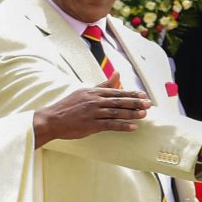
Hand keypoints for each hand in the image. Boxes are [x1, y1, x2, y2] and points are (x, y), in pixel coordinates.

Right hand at [33, 87, 149, 146]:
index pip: (116, 92)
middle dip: (135, 102)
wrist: (52, 119)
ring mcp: (92, 113)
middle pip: (119, 101)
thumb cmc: (69, 106)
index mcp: (94, 92)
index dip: (131, 94)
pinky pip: (109, 125)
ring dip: (131, 113)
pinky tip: (133, 127)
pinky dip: (122, 126)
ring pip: (116, 112)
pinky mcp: (90, 125)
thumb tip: (118, 74)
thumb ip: (103, 84)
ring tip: (144, 114)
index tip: (143, 95)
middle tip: (149, 104)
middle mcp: (94, 101)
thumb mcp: (85, 92)